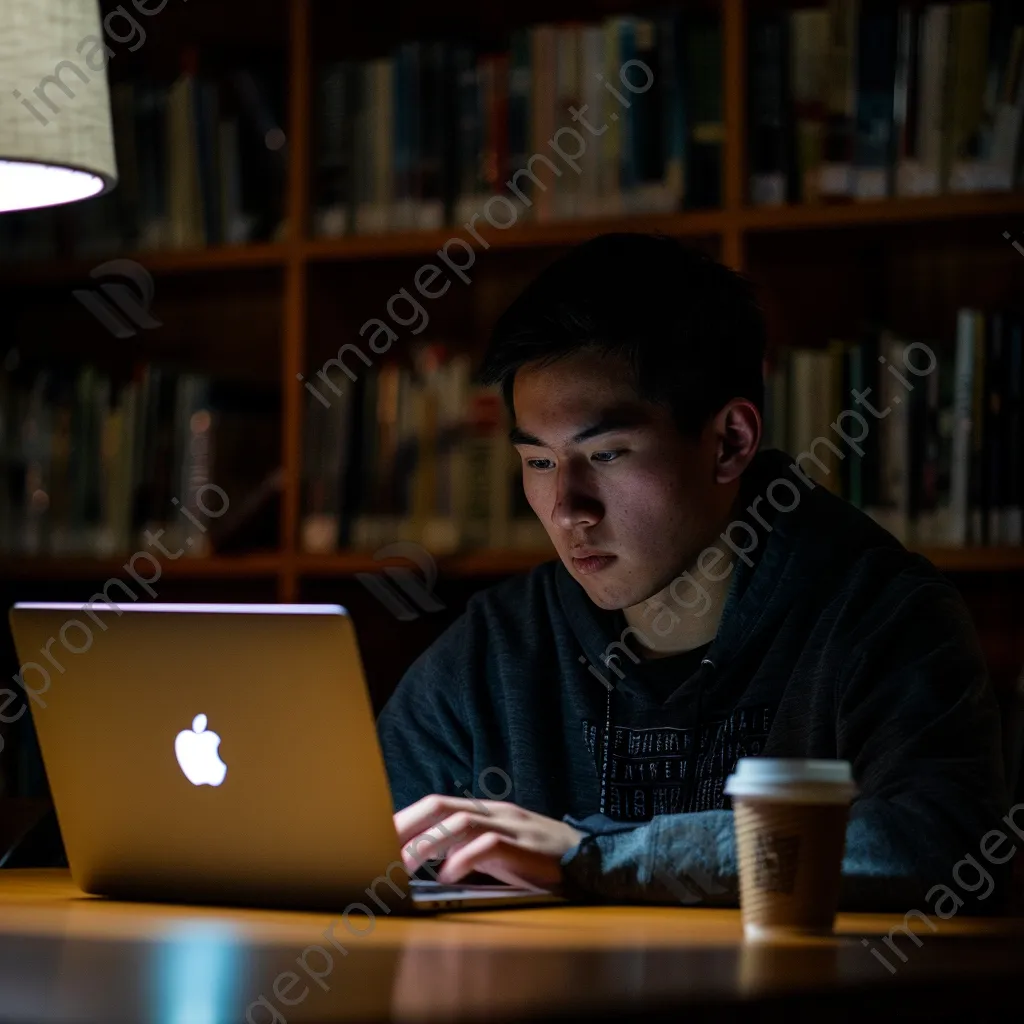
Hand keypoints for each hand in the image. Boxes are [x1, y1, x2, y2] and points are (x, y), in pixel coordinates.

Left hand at [395, 795, 585, 890]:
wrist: (594, 861)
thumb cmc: (540, 861)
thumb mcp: (499, 850)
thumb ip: (467, 849)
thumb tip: (430, 858)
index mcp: (486, 811)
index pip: (436, 805)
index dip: (405, 818)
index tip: (377, 837)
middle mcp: (496, 812)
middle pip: (441, 806)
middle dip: (407, 824)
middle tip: (379, 847)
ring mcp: (512, 826)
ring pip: (461, 822)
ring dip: (427, 844)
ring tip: (404, 865)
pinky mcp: (527, 847)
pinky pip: (489, 846)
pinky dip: (464, 859)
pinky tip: (449, 876)